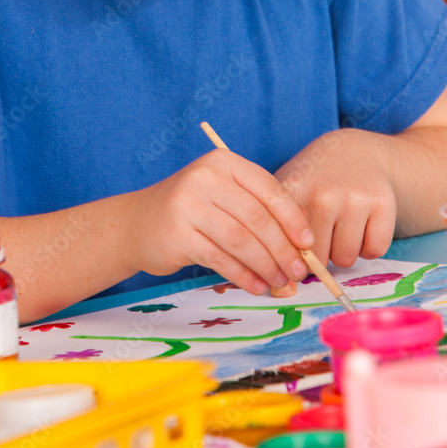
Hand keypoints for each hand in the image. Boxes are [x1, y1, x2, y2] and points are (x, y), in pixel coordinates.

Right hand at [124, 148, 313, 294]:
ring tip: (279, 282)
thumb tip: (302, 244)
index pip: (268, 189)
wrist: (137, 223)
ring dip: (266, 265)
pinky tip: (255, 285)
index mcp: (224, 162)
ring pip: (241, 240)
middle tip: (298, 271)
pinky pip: (220, 259)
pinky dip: (243, 275)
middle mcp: (205, 177)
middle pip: (257, 217)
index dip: (293, 218)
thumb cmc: (192, 211)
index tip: (308, 242)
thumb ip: (257, 211)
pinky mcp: (177, 234)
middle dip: (283, 248)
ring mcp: (188, 204)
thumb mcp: (223, 197)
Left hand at [274, 130, 396, 268]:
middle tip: (322, 235)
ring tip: (341, 227)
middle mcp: (322, 194)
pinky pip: (374, 250)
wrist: (355, 151)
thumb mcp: (287, 193)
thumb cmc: (313, 181)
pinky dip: (370, 247)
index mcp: (291, 192)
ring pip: (346, 259)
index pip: (284, 247)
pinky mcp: (382, 202)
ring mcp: (354, 197)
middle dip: (320, 257)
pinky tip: (362, 225)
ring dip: (344, 252)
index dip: (289, 263)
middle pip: (317, 260)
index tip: (291, 269)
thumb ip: (275, 235)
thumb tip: (275, 291)